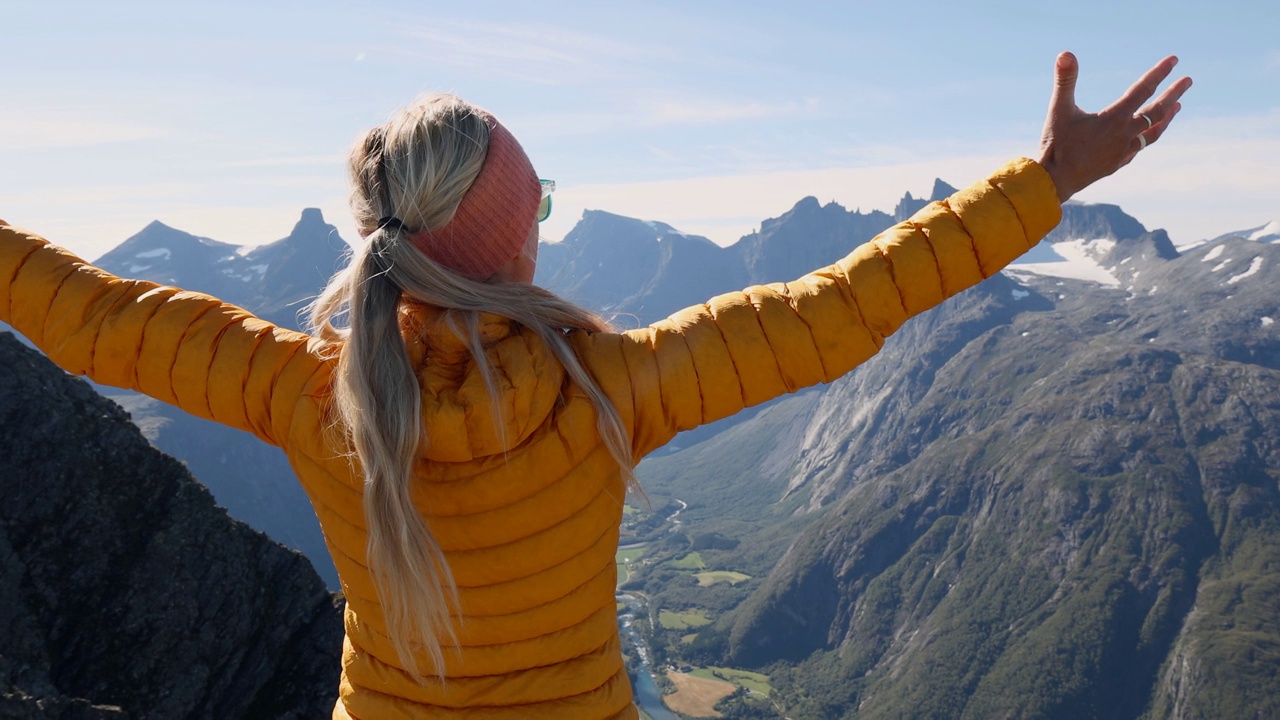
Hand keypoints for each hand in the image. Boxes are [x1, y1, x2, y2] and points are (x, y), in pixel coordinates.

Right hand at [1037, 52, 1191, 201]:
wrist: (1054, 181)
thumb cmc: (1055, 144)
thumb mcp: (1059, 109)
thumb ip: (1065, 80)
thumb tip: (1065, 54)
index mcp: (1114, 118)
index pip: (1143, 90)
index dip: (1159, 73)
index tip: (1174, 60)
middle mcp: (1125, 134)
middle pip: (1157, 112)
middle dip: (1173, 94)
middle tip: (1188, 81)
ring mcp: (1123, 152)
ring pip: (1153, 133)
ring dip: (1167, 118)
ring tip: (1177, 108)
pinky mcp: (1116, 164)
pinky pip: (1138, 149)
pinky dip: (1147, 138)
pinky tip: (1146, 137)